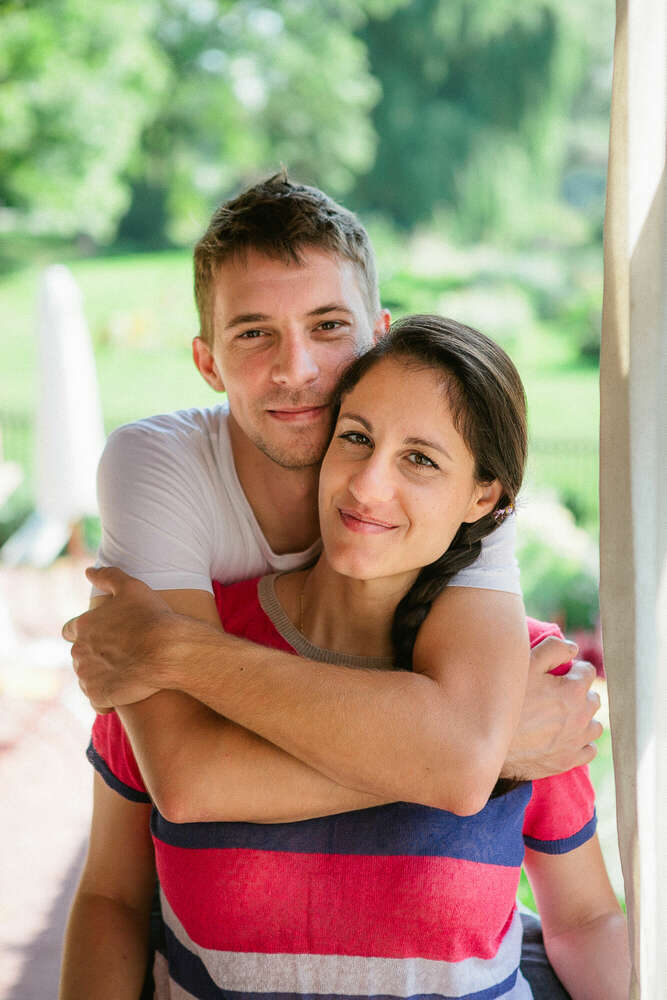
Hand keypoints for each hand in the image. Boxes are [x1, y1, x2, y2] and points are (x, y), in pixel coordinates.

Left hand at [62, 567, 180, 711]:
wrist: (167, 651)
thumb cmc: (152, 617)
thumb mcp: (132, 587)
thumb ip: (108, 576)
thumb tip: (88, 571)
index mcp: (83, 625)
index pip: (70, 630)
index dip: (84, 632)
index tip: (102, 635)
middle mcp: (80, 651)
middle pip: (80, 655)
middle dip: (96, 655)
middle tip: (121, 654)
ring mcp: (88, 676)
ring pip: (88, 678)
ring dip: (102, 676)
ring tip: (127, 673)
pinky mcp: (99, 696)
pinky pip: (97, 700)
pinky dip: (107, 698)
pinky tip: (125, 692)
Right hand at [502, 636, 602, 779]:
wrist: (486, 740)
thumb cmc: (504, 699)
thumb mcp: (524, 664)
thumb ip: (553, 649)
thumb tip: (573, 648)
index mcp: (573, 691)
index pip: (587, 671)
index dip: (573, 668)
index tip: (559, 671)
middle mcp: (580, 718)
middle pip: (593, 698)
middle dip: (579, 692)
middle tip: (556, 692)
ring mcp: (575, 742)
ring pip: (594, 726)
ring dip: (583, 718)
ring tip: (562, 715)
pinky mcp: (567, 762)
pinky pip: (589, 750)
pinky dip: (581, 742)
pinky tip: (565, 736)